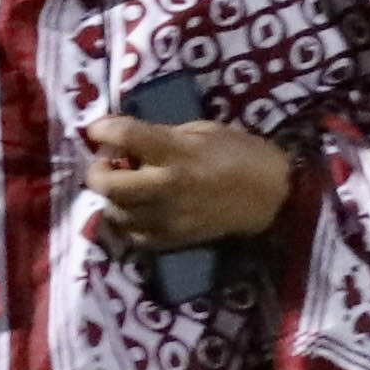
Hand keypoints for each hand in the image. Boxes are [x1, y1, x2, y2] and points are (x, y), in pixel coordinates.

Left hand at [82, 112, 297, 254]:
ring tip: (123, 186)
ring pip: (115, 213)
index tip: (96, 129)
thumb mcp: (202, 130)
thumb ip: (160, 136)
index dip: (101, 129)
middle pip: (106, 185)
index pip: (123, 136)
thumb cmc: (241, 153)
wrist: (273, 196)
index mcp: (175, 152)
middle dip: (97, 172)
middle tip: (106, 163)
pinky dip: (127, 222)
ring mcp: (167, 218)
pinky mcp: (173, 240)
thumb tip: (128, 141)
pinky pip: (133, 236)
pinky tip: (136, 209)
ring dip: (111, 198)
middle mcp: (165, 186)